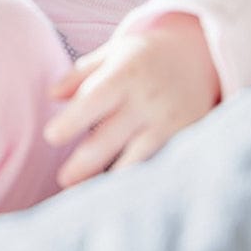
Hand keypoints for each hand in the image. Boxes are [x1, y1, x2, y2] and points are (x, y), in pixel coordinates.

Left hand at [42, 12, 219, 187]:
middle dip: (84, 163)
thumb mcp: (112, 53)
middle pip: (110, 137)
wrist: (199, 56)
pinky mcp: (187, 138)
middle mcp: (148, 100)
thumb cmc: (144, 57)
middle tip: (63, 180)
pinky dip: (143, 180)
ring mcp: (169, 122)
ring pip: (137, 159)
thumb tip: (51, 94)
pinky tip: (125, 196)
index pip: (94, 99)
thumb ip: (80, 74)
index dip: (71, 121)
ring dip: (111, 180)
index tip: (50, 137)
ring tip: (89, 196)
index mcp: (125, 74)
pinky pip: (161, 165)